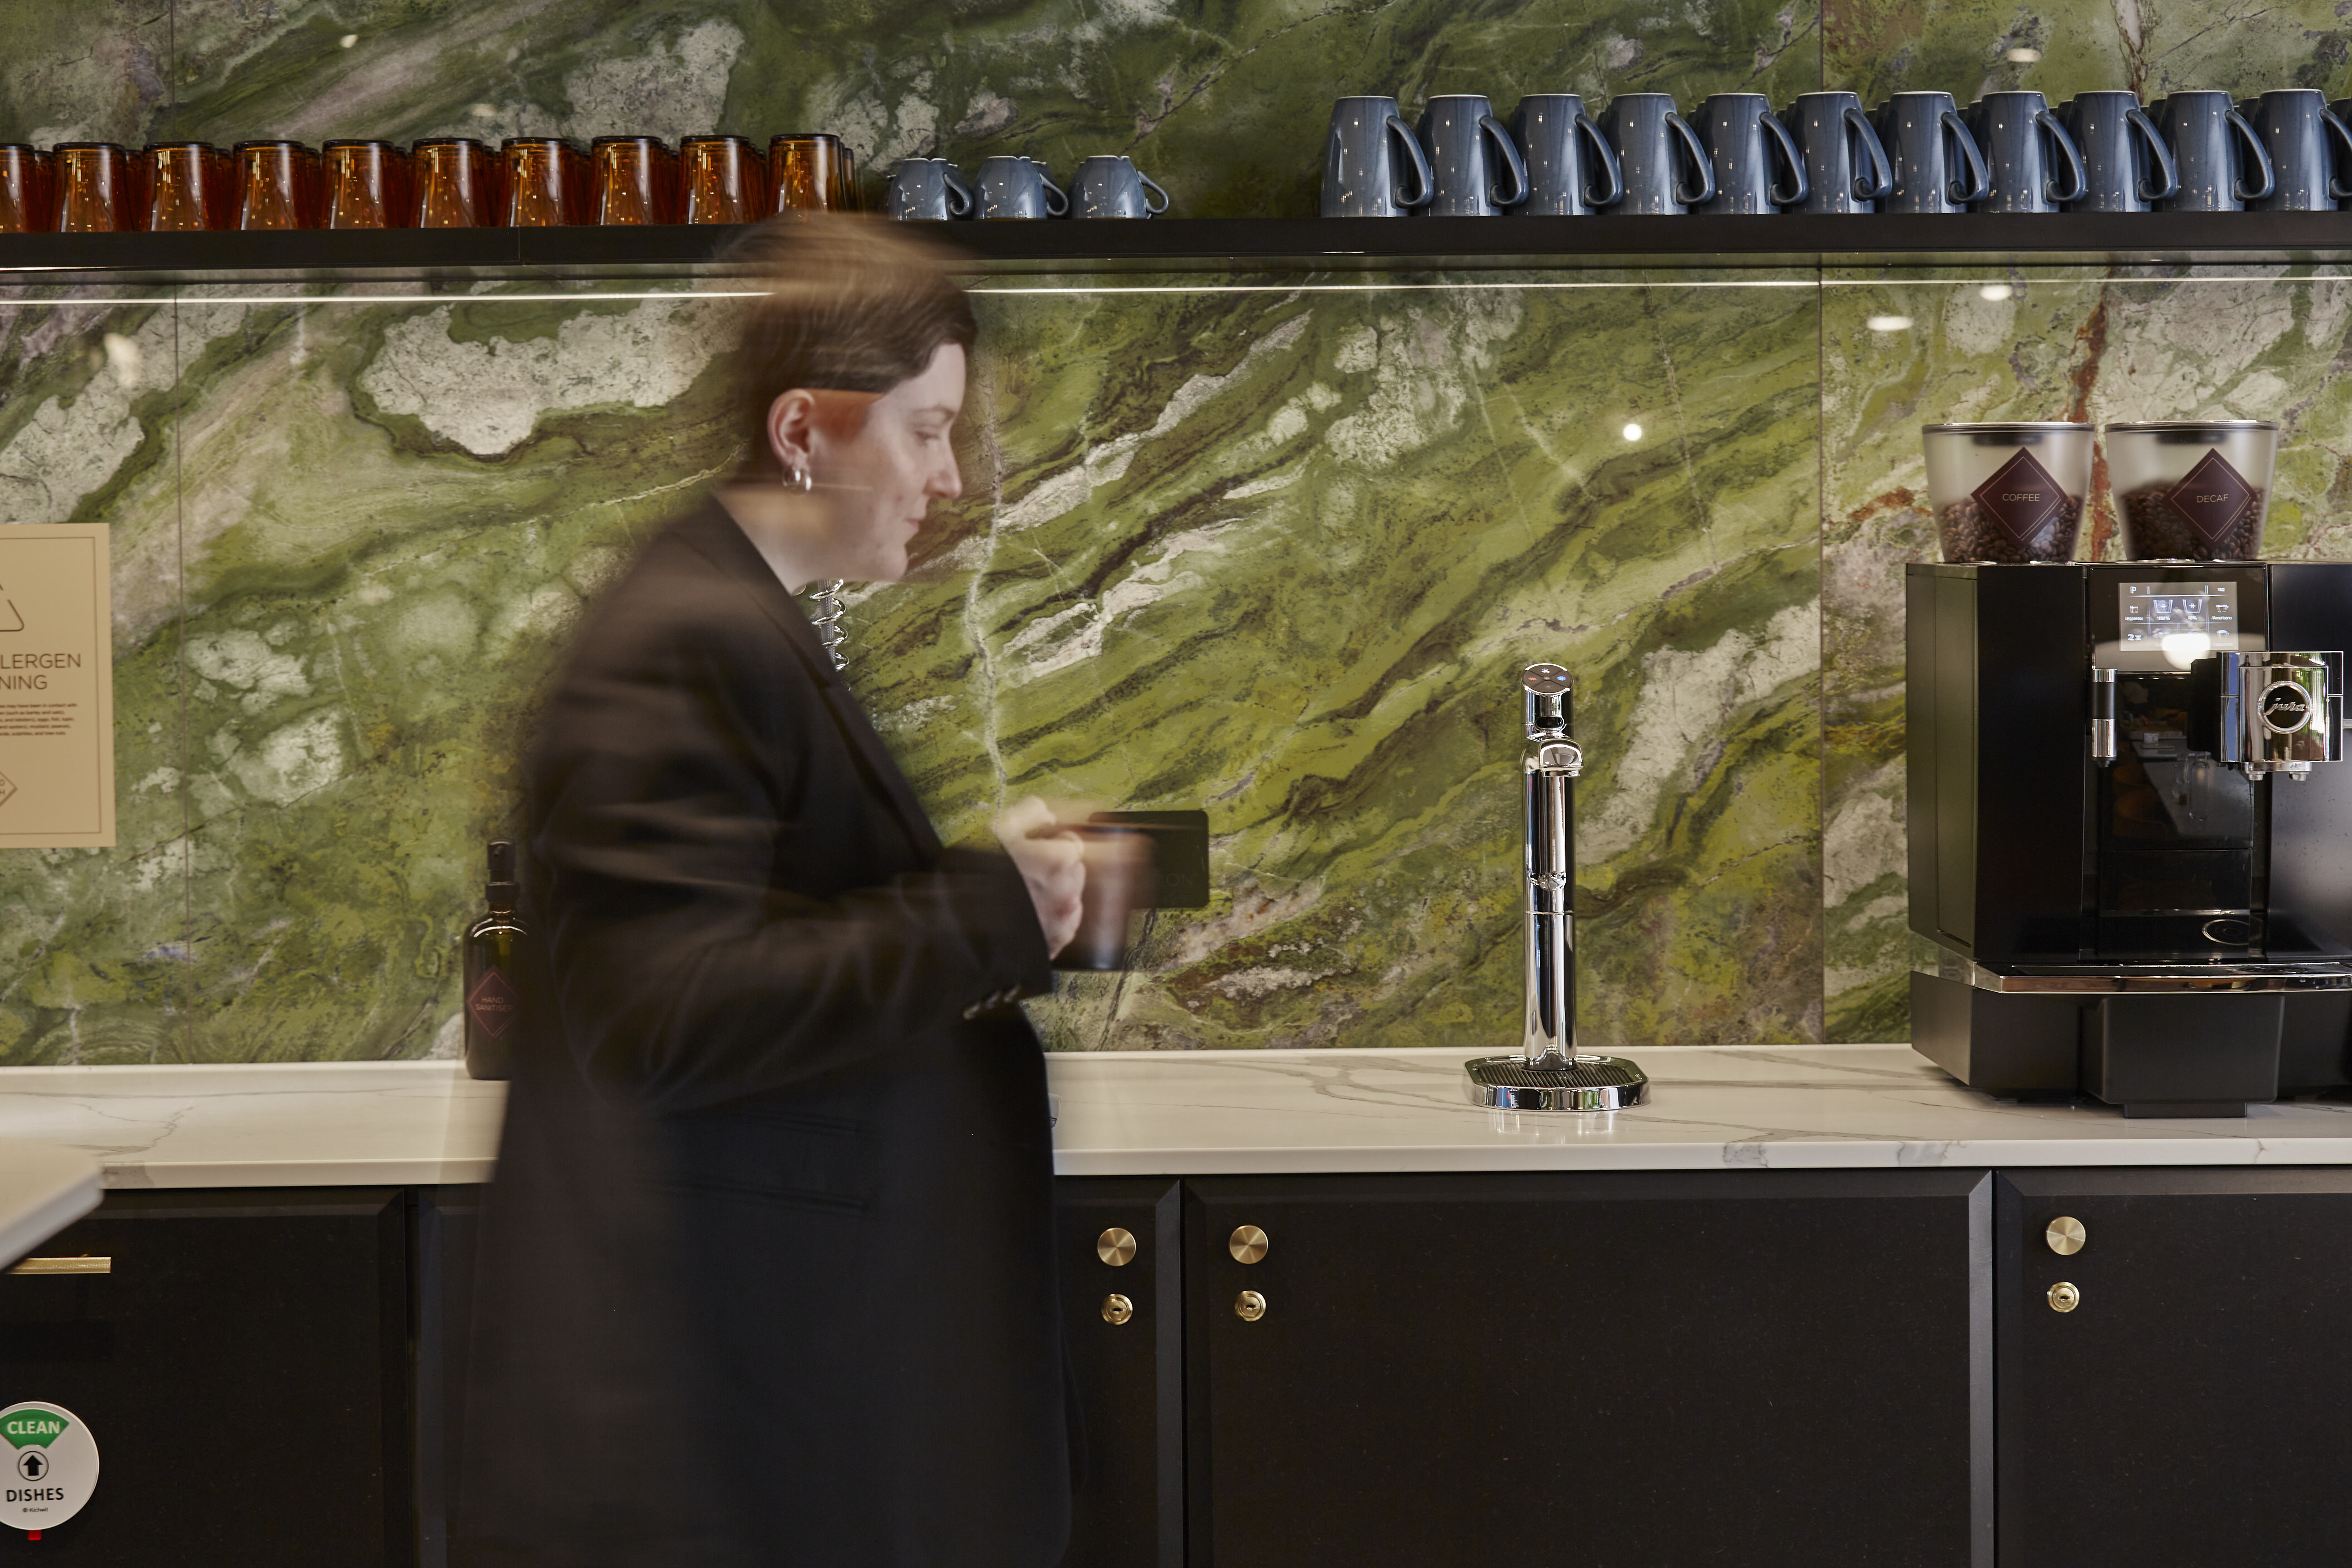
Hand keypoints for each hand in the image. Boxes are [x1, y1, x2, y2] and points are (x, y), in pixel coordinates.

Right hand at [993, 796, 1084, 957]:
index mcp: (1059, 860)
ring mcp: (1063, 919)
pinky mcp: (1056, 941)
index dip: (1054, 842)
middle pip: (1073, 870)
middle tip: (1026, 870)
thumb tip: (1049, 816)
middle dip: (1056, 867)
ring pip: (1070, 897)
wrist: (960, 924)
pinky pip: (1064, 924)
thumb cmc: (978, 875)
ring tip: (1023, 894)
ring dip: (1054, 892)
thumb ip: (1031, 814)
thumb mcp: (1000, 830)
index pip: (1073, 843)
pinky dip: (1052, 918)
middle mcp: (1068, 891)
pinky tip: (1028, 913)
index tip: (1038, 846)